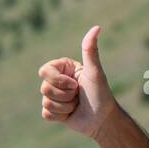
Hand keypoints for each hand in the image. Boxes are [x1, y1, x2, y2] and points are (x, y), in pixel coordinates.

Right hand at [37, 25, 117, 140]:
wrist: (103, 120)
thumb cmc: (101, 94)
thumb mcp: (95, 72)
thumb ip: (91, 50)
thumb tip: (97, 27)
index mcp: (62, 68)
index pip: (45, 71)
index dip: (59, 81)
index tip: (75, 84)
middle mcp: (56, 80)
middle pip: (44, 88)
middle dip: (65, 96)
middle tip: (78, 96)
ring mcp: (53, 96)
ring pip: (46, 101)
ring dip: (65, 107)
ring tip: (77, 105)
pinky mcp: (53, 111)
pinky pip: (47, 114)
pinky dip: (61, 115)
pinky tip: (71, 114)